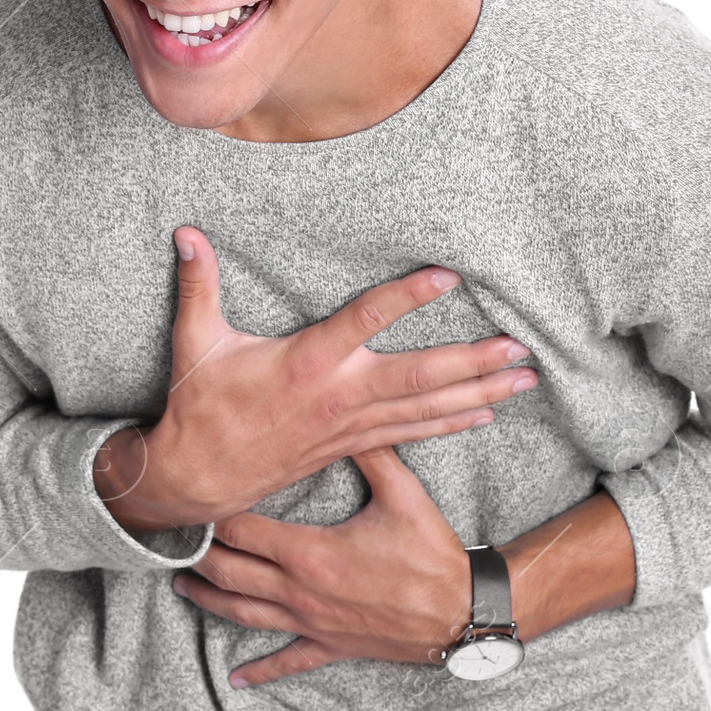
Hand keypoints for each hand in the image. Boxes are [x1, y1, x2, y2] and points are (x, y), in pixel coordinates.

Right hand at [95, 228, 536, 531]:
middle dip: (474, 362)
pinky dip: (452, 423)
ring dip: (479, 394)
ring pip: (427, 409)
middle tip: (519, 347)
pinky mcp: (352, 445)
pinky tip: (486, 414)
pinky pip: (413, 434)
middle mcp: (340, 395)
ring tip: (524, 379)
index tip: (450, 276)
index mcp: (308, 362)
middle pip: (420, 377)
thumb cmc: (200, 407)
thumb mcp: (196, 343)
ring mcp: (352, 425)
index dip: (408, 296)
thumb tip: (187, 232)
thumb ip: (199, 284)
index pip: (367, 320)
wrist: (197, 479)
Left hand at [170, 447, 473, 684]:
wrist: (461, 610)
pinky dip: (260, 670)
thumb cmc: (431, 553)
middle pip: (230, 572)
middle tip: (173, 539)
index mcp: (309, 553)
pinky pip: (287, 661)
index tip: (192, 499)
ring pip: (244, 614)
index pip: (242, 531)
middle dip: (198, 555)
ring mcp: (311, 623)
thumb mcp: (403, 494)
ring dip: (210, 599)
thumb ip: (372, 453)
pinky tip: (236, 678)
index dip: (213, 515)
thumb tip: (351, 412)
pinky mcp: (330, 647)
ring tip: (182, 586)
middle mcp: (300, 591)